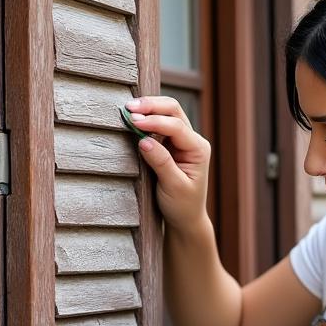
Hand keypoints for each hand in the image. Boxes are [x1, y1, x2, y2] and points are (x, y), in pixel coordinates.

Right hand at [126, 96, 210, 234]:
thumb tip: (143, 140)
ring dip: (147, 109)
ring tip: (127, 110)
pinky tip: (132, 119)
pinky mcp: (170, 144)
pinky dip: (146, 119)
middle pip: (173, 111)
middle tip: (128, 108)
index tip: (134, 122)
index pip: (176, 126)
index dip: (155, 121)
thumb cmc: (182, 205)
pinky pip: (159, 124)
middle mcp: (192, 140)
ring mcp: (182, 140)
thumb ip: (160, 162)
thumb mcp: (173, 187)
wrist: (186, 218)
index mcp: (198, 149)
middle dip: (151, 106)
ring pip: (166, 113)